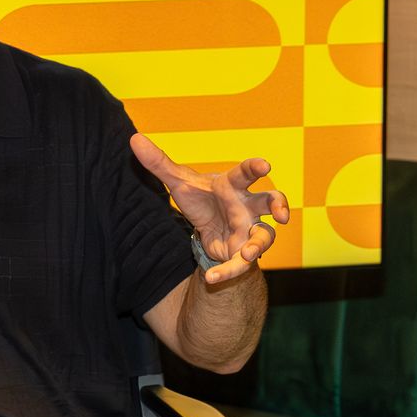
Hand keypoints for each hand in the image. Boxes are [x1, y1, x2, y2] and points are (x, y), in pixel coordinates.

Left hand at [130, 133, 289, 284]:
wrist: (208, 228)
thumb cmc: (202, 199)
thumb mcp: (178, 182)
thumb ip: (158, 163)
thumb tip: (135, 138)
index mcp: (233, 185)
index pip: (246, 173)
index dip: (256, 167)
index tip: (264, 164)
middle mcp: (247, 206)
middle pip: (270, 201)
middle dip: (279, 205)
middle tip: (281, 213)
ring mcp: (249, 229)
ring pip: (265, 235)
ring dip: (259, 245)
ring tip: (248, 253)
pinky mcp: (242, 252)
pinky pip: (240, 264)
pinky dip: (227, 271)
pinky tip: (212, 277)